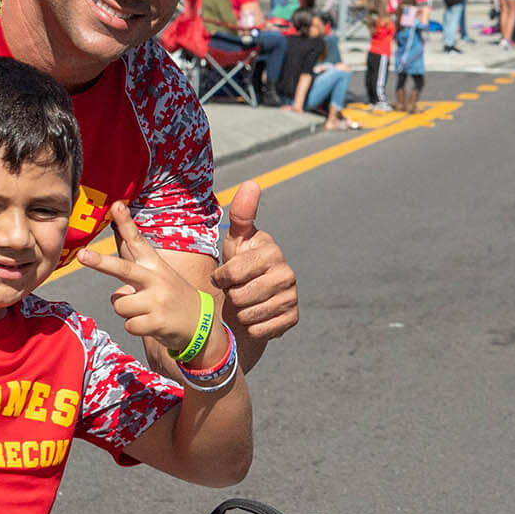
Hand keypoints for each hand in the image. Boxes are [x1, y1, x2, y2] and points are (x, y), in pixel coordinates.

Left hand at [77, 201, 203, 351]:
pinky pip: (128, 325)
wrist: (201, 322)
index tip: (117, 205)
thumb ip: (134, 271)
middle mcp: (156, 280)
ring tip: (145, 310)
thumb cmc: (171, 296)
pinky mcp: (157, 322)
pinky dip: (135, 326)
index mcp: (155, 265)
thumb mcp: (159, 277)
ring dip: (127, 311)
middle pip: (123, 269)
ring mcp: (157, 301)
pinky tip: (151, 323)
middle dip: (100, 262)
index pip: (138, 241)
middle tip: (81, 255)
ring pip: (119, 305)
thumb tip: (117, 280)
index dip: (126, 223)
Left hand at [211, 181, 296, 344]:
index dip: (221, 278)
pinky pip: (262, 331)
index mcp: (272, 251)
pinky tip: (254, 318)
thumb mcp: (236, 241)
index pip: (233, 273)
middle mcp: (287, 273)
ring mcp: (291, 296)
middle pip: (240, 296)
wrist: (251, 300)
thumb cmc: (240, 267)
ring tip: (243, 304)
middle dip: (231, 297)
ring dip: (240, 313)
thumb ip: (242, 214)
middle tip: (235, 291)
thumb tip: (252, 183)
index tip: (223, 276)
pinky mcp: (292, 318)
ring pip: (249, 315)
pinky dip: (252, 328)